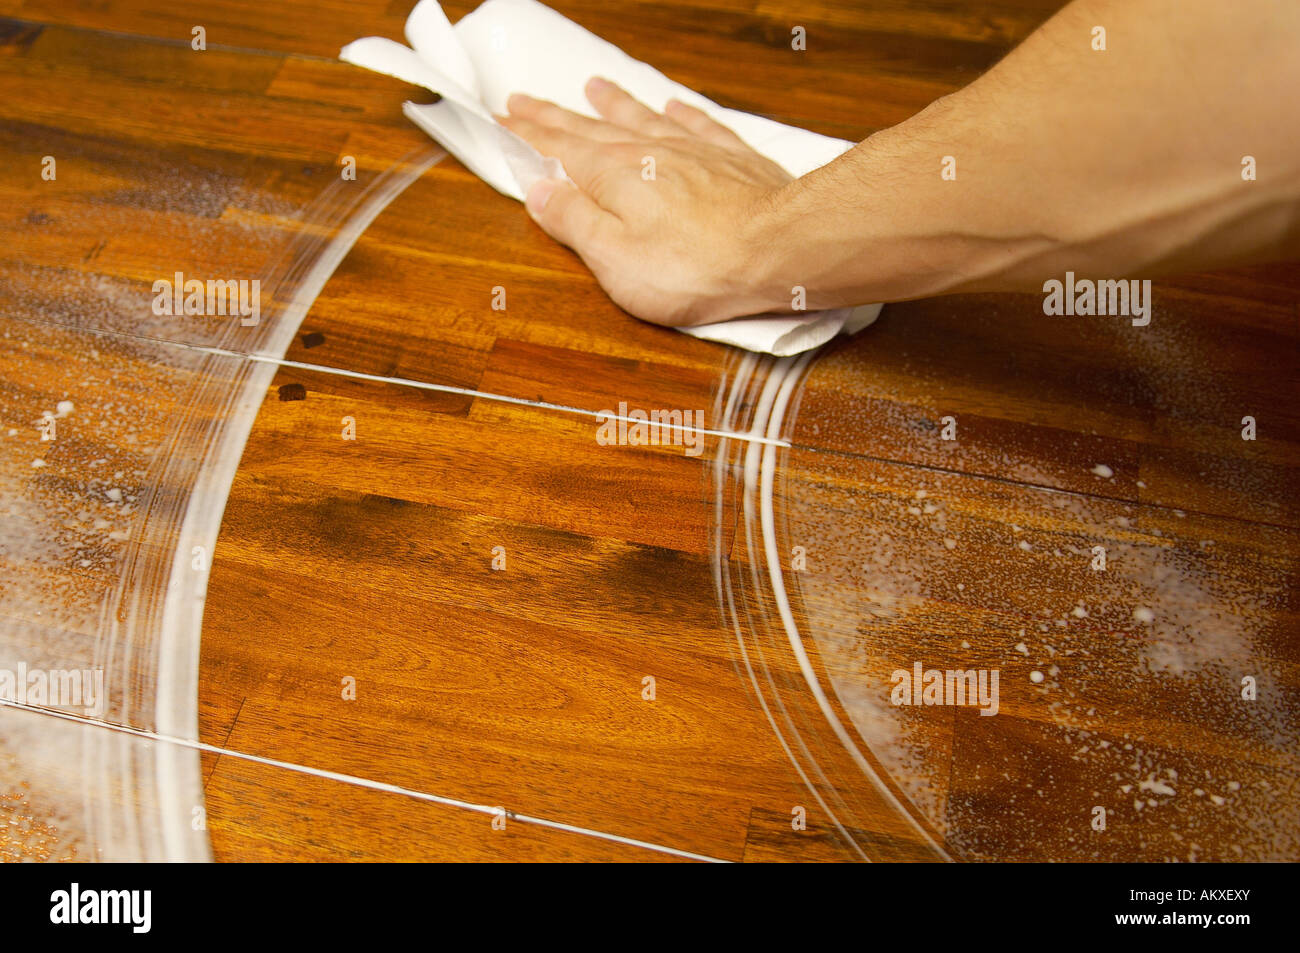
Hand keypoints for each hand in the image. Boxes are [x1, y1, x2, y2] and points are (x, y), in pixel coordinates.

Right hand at [498, 77, 791, 326]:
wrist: (778, 248)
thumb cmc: (696, 265)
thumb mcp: (614, 259)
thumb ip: (574, 222)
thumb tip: (539, 191)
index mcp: (612, 176)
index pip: (557, 148)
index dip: (527, 134)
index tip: (504, 119)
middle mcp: (649, 152)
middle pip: (592, 128)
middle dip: (556, 115)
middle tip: (526, 100)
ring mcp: (693, 151)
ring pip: (643, 117)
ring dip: (614, 103)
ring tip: (594, 87)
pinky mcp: (733, 159)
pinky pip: (699, 124)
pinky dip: (681, 113)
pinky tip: (673, 105)